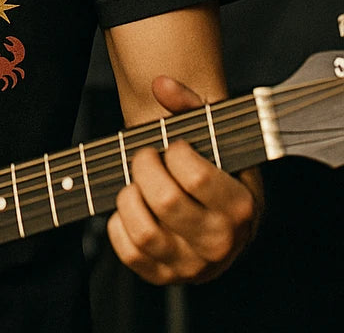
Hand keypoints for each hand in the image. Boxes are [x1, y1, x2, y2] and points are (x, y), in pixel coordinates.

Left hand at [107, 76, 261, 284]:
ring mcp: (192, 264)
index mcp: (241, 206)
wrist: (208, 207)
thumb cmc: (209, 164)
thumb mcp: (210, 132)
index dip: (174, 152)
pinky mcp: (164, 276)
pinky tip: (131, 207)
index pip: (196, 177)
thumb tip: (161, 84)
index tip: (174, 146)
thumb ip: (187, 103)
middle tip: (146, 156)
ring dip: (129, 196)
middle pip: (166, 201)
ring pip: (145, 231)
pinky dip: (118, 225)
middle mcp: (221, 242)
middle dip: (145, 166)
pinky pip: (128, 253)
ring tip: (137, 183)